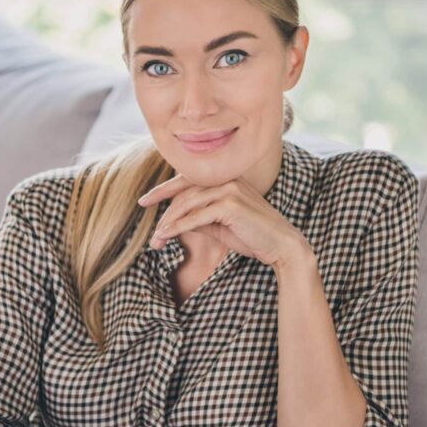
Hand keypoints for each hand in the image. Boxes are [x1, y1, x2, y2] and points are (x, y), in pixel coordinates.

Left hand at [137, 174, 309, 268]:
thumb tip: (175, 222)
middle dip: (164, 214)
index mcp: (226, 181)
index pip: (188, 181)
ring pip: (187, 204)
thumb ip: (200, 219)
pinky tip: (166, 236)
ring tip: (156, 240)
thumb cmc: (253, 237)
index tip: (144, 201)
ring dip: (168, 223)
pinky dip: (178, 227)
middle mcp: (227, 180)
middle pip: (184, 193)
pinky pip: (196, 217)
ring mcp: (229, 190)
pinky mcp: (231, 205)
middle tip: (151, 235)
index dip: (164, 190)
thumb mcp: (221, 226)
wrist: (282, 246)